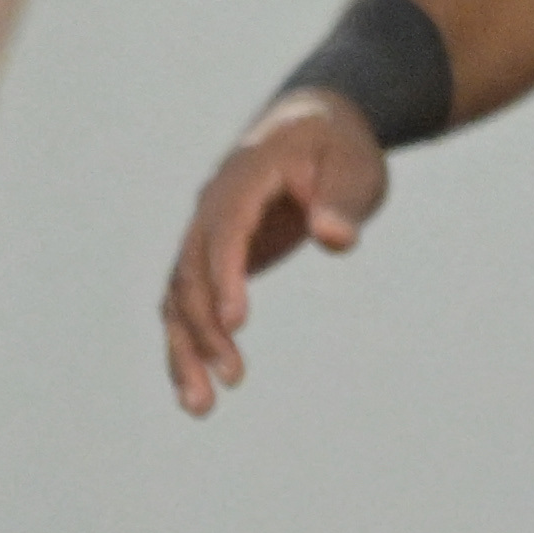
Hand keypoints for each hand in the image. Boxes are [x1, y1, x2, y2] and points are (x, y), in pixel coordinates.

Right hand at [162, 89, 389, 416]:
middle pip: (190, 269)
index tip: (236, 322)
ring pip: (178, 294)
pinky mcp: (211, 255)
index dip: (226, 274)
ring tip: (201, 406)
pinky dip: (187, 342)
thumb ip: (343, 202)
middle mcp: (212, 203)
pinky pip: (187, 302)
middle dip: (203, 327)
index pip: (226, 228)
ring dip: (185, 347)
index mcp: (245, 175)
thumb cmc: (339, 148)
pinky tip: (197, 388)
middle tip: (232, 378)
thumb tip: (334, 236)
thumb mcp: (355, 169)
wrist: (313, 126)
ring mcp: (206, 230)